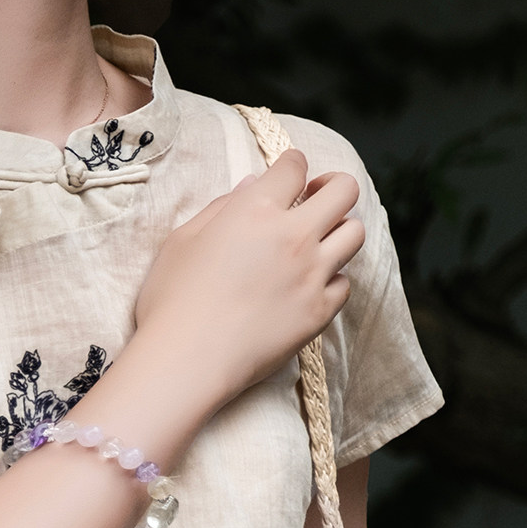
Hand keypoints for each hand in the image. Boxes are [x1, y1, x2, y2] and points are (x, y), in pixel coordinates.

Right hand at [129, 151, 364, 416]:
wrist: (186, 362)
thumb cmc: (172, 301)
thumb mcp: (182, 241)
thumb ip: (220, 208)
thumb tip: (251, 187)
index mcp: (255, 210)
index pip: (295, 166)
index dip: (292, 166)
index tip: (288, 177)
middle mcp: (292, 236)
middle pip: (344, 190)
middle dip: (332, 187)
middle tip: (316, 199)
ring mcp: (311, 275)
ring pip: (354, 234)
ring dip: (338, 231)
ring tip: (318, 244)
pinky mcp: (318, 312)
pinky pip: (345, 284)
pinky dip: (332, 280)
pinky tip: (310, 286)